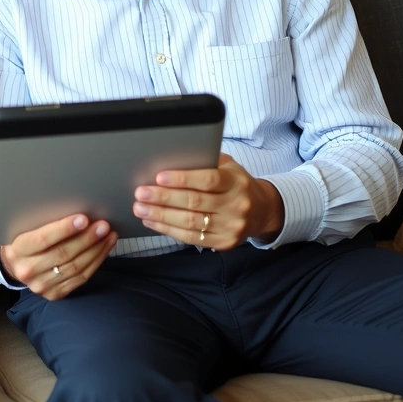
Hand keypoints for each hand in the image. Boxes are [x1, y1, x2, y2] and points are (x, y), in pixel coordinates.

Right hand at [0, 215, 117, 299]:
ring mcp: (41, 285)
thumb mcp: (23, 228)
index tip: (83, 219)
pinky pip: (81, 278)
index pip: (42, 239)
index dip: (64, 229)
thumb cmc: (23, 240)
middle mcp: (27, 270)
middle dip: (86, 239)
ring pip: (75, 267)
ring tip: (108, 235)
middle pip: (63, 254)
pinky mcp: (54, 293)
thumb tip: (74, 211)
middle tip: (103, 225)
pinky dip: (96, 261)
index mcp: (17, 250)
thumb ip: (43, 222)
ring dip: (96, 250)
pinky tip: (104, 248)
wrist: (15, 265)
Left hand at [132, 153, 283, 249]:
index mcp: (236, 182)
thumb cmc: (236, 184)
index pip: (208, 180)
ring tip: (140, 208)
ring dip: (161, 216)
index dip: (182, 179)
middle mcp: (236, 205)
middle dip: (164, 198)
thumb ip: (205, 162)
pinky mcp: (224, 243)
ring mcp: (231, 227)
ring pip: (191, 222)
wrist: (262, 211)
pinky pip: (191, 237)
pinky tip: (152, 221)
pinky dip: (168, 229)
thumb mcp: (228, 166)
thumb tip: (171, 158)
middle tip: (141, 193)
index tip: (159, 177)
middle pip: (195, 202)